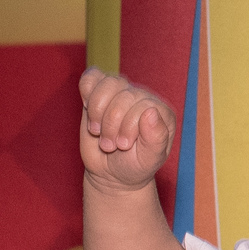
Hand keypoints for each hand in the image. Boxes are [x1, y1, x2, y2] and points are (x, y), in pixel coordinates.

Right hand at [79, 68, 174, 191]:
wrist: (111, 172)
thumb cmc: (135, 166)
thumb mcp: (149, 159)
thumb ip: (156, 138)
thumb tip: (151, 111)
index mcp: (162, 112)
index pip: (143, 106)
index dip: (127, 127)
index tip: (123, 146)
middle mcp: (143, 98)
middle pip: (124, 96)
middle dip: (111, 125)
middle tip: (110, 145)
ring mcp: (122, 93)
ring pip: (108, 83)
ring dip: (97, 112)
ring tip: (98, 131)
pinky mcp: (100, 92)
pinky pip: (91, 77)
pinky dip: (86, 92)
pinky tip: (88, 110)